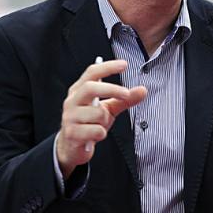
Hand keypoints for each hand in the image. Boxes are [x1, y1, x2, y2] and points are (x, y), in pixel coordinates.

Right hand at [56, 59, 146, 177]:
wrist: (73, 148)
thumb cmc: (90, 123)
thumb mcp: (109, 109)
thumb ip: (125, 100)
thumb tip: (143, 90)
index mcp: (79, 90)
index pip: (92, 72)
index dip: (108, 67)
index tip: (124, 64)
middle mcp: (72, 101)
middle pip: (90, 87)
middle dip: (111, 89)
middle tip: (127, 94)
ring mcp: (69, 117)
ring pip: (97, 113)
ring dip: (105, 120)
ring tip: (100, 126)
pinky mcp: (72, 133)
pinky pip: (96, 131)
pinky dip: (101, 134)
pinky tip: (95, 136)